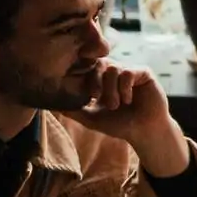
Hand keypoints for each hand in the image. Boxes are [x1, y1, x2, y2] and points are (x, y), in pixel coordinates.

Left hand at [60, 61, 190, 176]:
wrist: (143, 132)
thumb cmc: (119, 124)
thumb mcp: (91, 118)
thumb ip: (73, 110)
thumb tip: (52, 105)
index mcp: (102, 79)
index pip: (89, 67)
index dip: (86, 77)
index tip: (89, 95)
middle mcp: (116, 72)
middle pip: (99, 64)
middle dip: (95, 81)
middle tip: (96, 98)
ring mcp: (130, 71)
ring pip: (113, 68)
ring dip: (110, 89)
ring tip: (115, 105)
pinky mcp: (144, 73)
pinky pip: (128, 71)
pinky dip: (124, 87)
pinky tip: (127, 100)